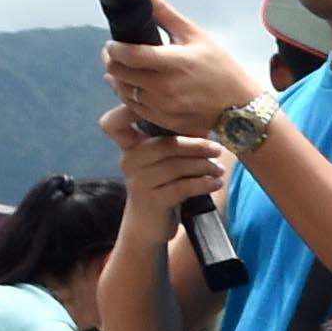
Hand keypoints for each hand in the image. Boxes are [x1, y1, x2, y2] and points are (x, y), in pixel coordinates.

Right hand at [98, 103, 233, 211]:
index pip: (112, 124)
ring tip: (219, 169)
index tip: (156, 104)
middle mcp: (129, 161)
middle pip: (165, 145)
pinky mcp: (152, 201)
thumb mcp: (165, 161)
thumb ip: (176, 140)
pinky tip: (215, 183)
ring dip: (204, 166)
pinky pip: (183, 187)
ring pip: (177, 167)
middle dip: (196, 146)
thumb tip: (206, 123)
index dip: (125, 111)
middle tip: (218, 149)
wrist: (149, 226)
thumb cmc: (162, 186)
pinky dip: (203, 183)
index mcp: (130, 147)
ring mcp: (138, 182)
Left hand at [103, 0, 257, 138]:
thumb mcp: (194, 35)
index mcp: (173, 63)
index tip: (113, 42)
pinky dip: (128, 94)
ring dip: (117, 78)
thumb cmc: (220, 68)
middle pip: (118, 73)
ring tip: (123, 68)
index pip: (127, 55)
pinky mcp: (162, 121)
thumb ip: (162, 11)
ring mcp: (162, 107)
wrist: (239, 109)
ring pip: (122, 91)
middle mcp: (164, 88)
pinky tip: (134, 85)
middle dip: (111, 60)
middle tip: (114, 53)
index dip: (113, 47)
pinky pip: (133, 107)